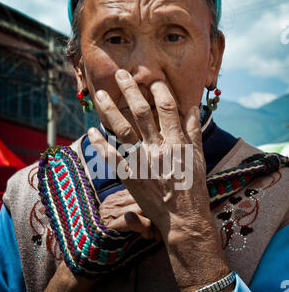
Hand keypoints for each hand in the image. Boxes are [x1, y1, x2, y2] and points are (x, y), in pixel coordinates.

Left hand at [88, 69, 208, 239]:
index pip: (166, 107)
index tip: (151, 78)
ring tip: (100, 95)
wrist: (184, 218)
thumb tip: (191, 107)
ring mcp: (142, 162)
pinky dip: (100, 143)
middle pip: (141, 112)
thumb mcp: (199, 158)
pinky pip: (110, 156)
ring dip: (109, 110)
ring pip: (122, 129)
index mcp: (178, 142)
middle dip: (130, 90)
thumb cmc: (194, 188)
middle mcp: (158, 148)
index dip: (158, 89)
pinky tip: (91, 131)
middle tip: (120, 74)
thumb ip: (193, 131)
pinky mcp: (129, 176)